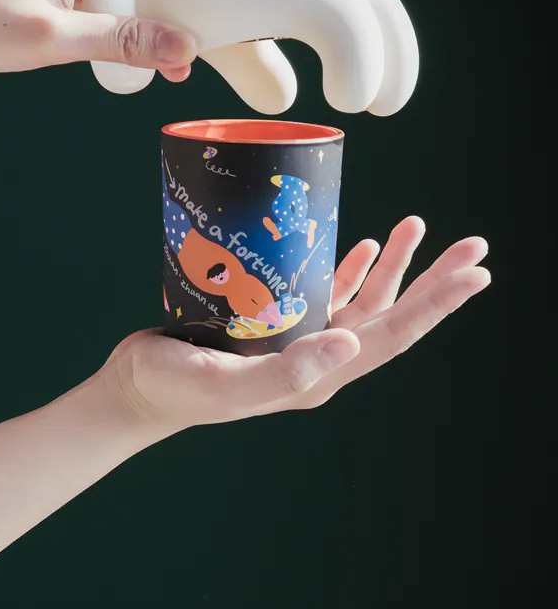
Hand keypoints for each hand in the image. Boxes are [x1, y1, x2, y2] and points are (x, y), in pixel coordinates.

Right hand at [103, 217, 489, 428]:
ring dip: (394, 263)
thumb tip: (353, 343)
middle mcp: (321, 356)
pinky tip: (363, 245)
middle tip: (474, 246)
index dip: (437, 303)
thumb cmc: (177, 388)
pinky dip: (351, 268)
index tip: (476, 274)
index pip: (393, 334)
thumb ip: (289, 374)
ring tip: (415, 225)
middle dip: (434, 279)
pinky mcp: (276, 322)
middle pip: (393, 313)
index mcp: (320, 375)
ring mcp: (300, 338)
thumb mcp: (228, 385)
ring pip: (364, 297)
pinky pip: (327, 292)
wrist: (138, 386)